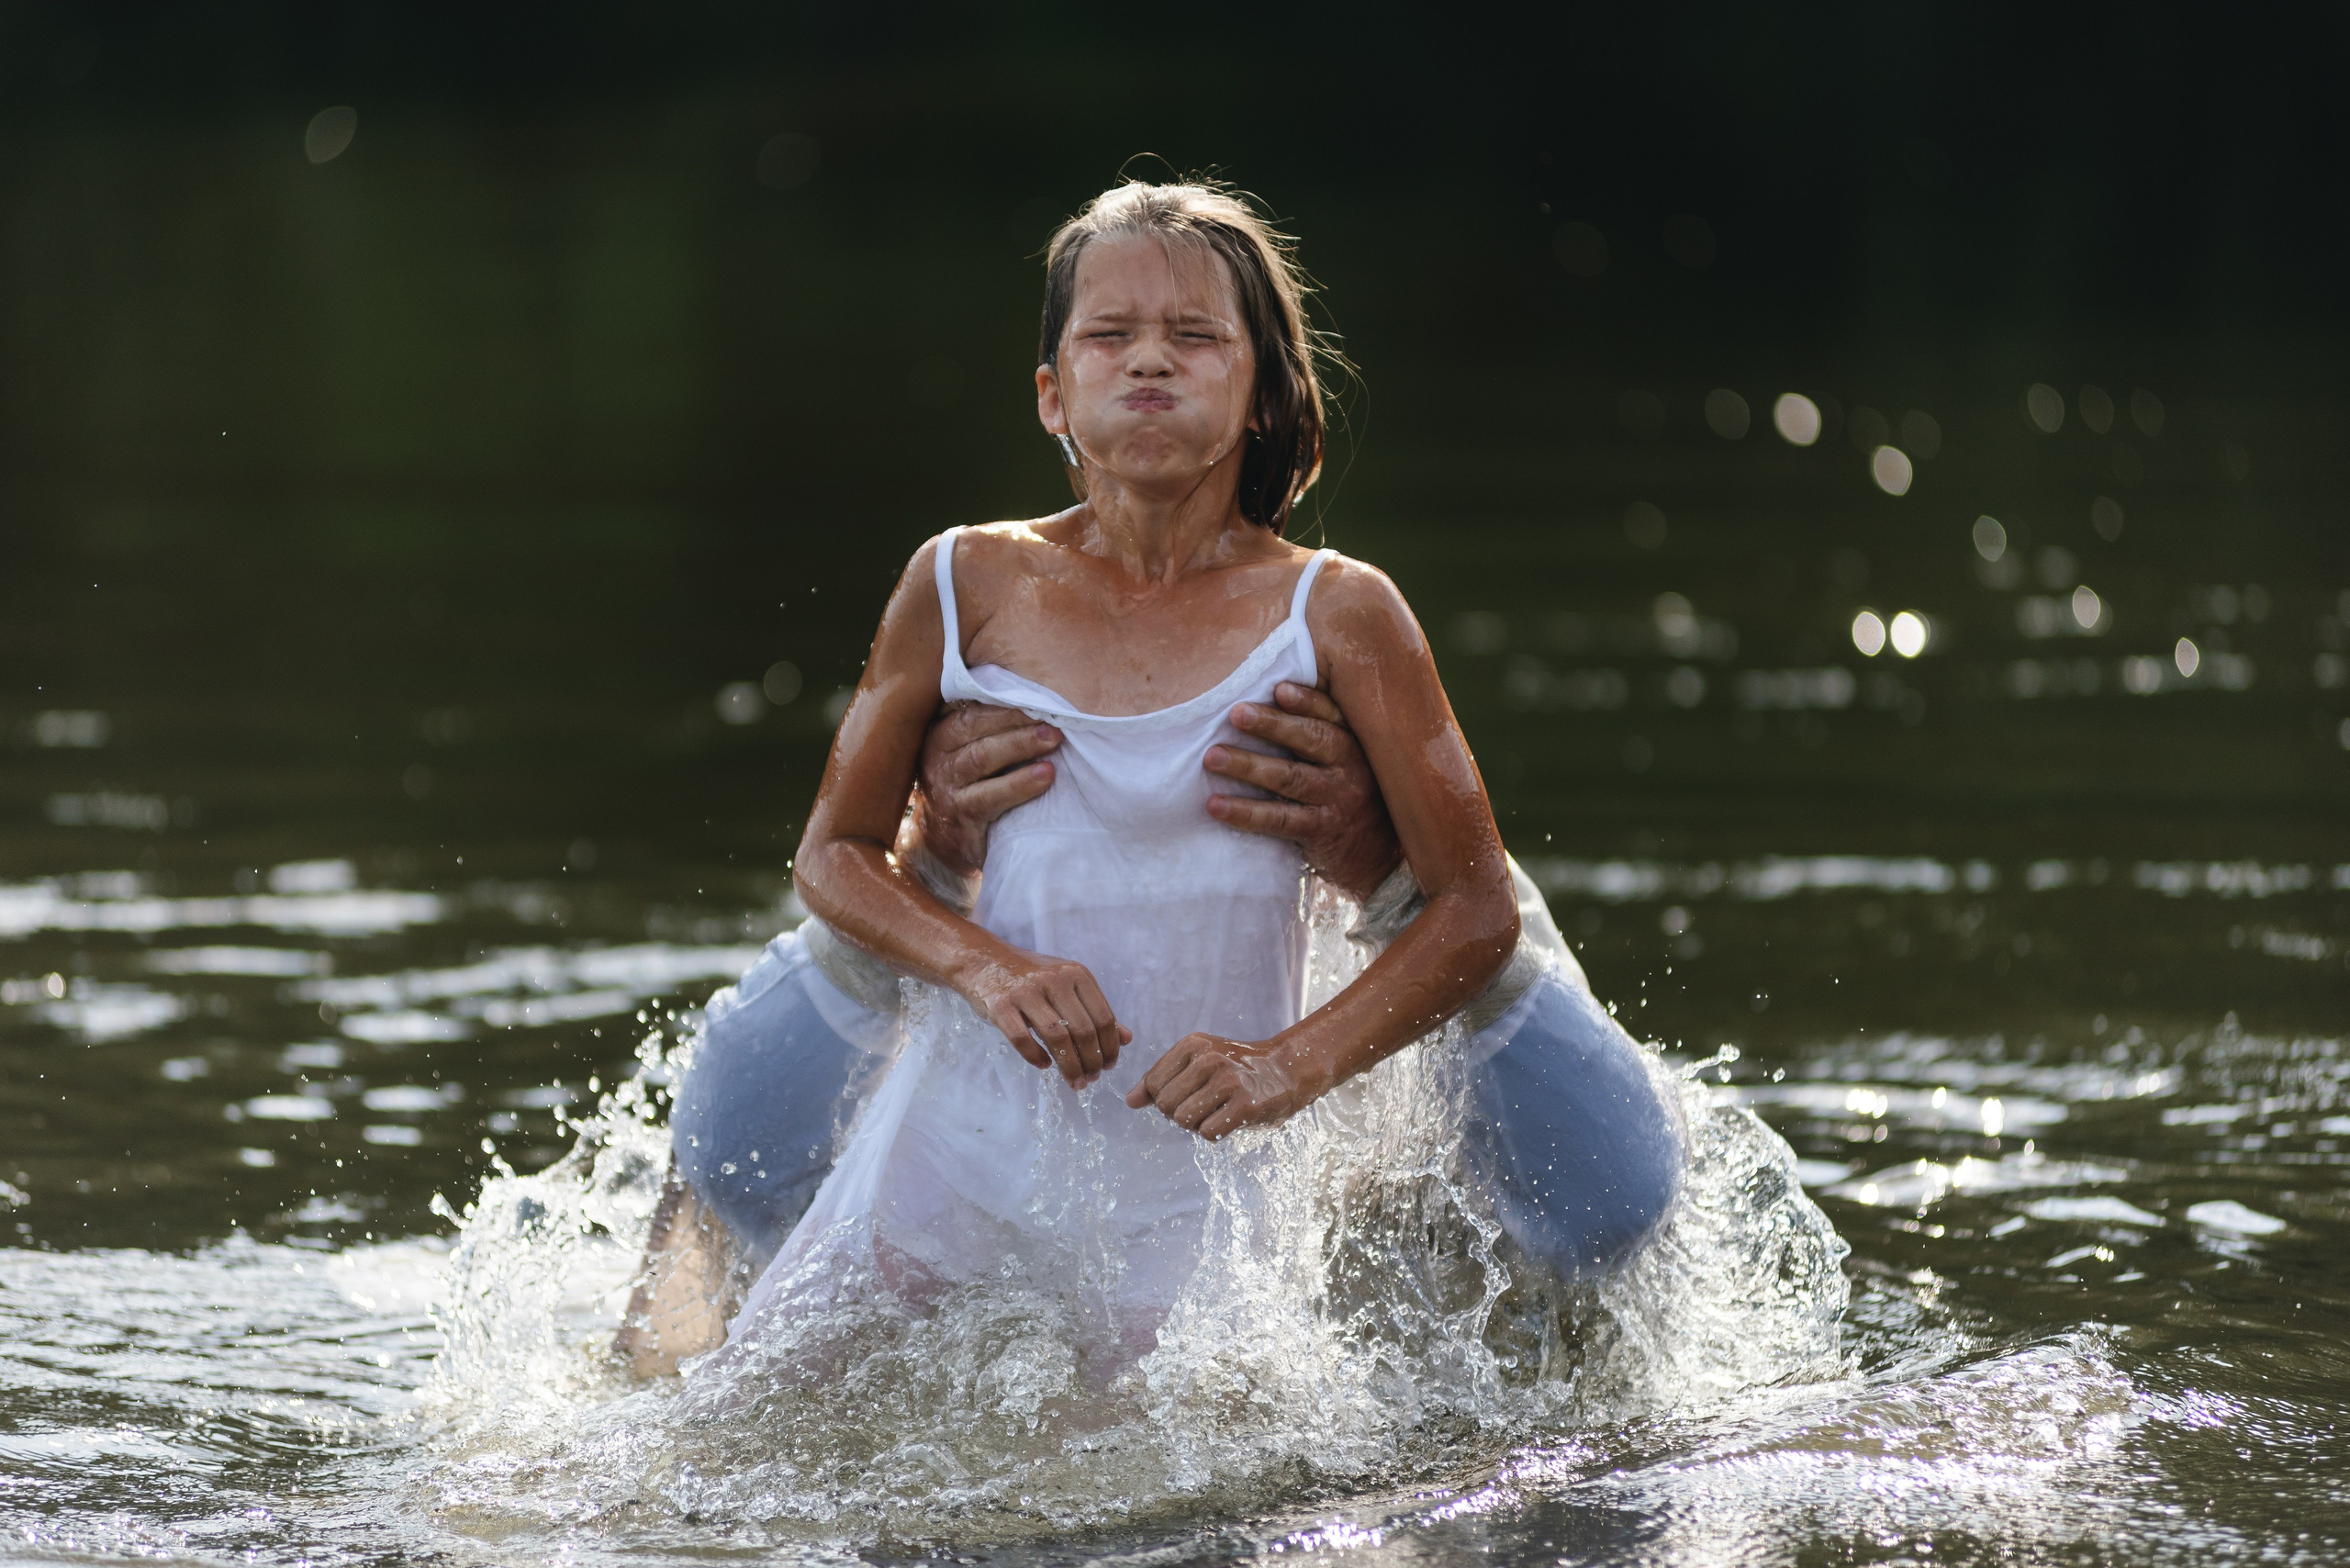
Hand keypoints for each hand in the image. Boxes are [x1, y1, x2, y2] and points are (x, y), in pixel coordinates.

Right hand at [914, 703, 1062, 876]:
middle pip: (975, 727)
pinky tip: (1045, 777)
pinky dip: (1019, 785)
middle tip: (1053, 716)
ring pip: (982, 757)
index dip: (1005, 700)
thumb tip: (1036, 698)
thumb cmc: (969, 787)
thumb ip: (989, 728)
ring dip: (1020, 745)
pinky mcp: (960, 817)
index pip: (972, 709)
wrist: (945, 842)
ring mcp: (946, 788)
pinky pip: (989, 797)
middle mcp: (937, 756)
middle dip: (1016, 718)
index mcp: (941, 733)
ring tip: (1053, 740)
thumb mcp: (968, 753)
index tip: (1040, 695)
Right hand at [959, 949, 1130, 1088]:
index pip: (1104, 1017)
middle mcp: (1054, 980)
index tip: (1110, 1066)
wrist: (985, 960)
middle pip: (1083, 1031)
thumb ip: (1096, 1010)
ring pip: (1057, 1038)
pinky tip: (1044, 1065)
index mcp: (1076, 973)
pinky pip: (1022, 1040)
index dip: (1110, 1047)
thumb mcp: (1068, 985)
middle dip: (1092, 1062)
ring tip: (1074, 1082)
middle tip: (1091, 1079)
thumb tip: (1126, 1039)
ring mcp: (1025, 992)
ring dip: (1070, 1067)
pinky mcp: (1000, 1006)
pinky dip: (1036, 1058)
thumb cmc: (1031, 976)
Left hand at [1125, 1032, 1317, 1139]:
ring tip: (1215, 1111)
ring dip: (1197, 1124)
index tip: (1186, 1094)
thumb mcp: (1197, 1062)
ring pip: (1184, 1120)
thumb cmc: (1234, 1068)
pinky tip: (1229, 1119)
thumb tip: (1130, 1101)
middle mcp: (1210, 1059)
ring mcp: (1230, 1081)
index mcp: (1194, 1044)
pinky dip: (1214, 1133)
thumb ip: (1161, 1080)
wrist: (1286, 1070)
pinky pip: (1208, 1133)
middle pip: (1166, 1105)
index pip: (1154, 1084)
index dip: (1163, 1098)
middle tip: (1203, 1105)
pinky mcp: (1246, 1106)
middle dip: (1179, 1113)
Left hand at [1203, 682, 1402, 900]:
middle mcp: (1349, 767)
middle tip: (1238, 713)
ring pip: (1290, 778)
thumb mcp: (1347, 764)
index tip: (1279, 688)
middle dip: (1273, 725)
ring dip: (1248, 765)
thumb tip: (1267, 703)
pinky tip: (1216, 805)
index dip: (1307, 700)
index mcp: (1354, 744)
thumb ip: (1319, 739)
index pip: (1331, 714)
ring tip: (1213, 757)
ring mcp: (1336, 800)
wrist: (1378, 860)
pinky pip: (1279, 819)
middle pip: (1311, 739)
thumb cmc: (1350, 800)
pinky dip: (1245, 812)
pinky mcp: (1321, 831)